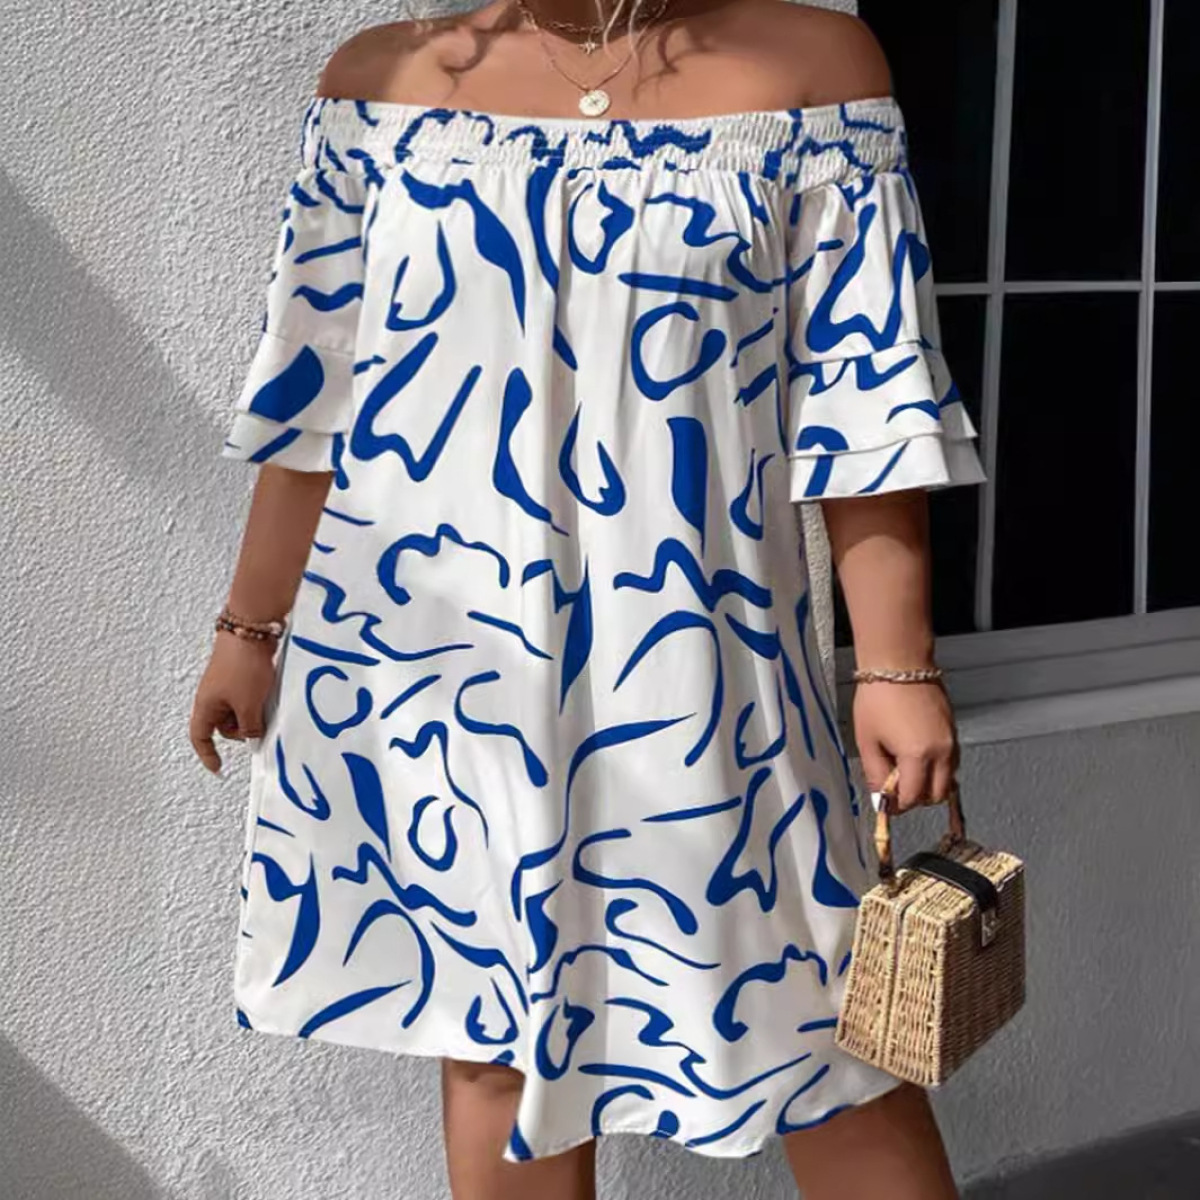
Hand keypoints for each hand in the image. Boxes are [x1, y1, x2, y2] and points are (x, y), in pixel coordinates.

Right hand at [189, 631, 277, 774]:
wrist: (251, 631)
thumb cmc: (242, 666)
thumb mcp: (248, 705)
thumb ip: (250, 727)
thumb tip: (253, 738)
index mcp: (205, 705)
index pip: (200, 737)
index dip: (207, 754)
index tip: (218, 767)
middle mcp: (211, 696)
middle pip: (224, 726)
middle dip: (241, 730)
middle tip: (258, 723)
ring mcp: (225, 684)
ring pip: (238, 711)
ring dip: (251, 714)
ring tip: (263, 701)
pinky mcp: (239, 675)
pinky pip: (247, 697)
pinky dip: (257, 701)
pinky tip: (268, 693)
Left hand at [853, 680, 958, 815]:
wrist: (898, 664)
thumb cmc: (879, 696)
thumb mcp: (867, 740)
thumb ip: (875, 773)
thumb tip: (881, 797)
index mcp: (917, 755)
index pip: (913, 798)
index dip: (897, 805)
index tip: (886, 803)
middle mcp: (941, 751)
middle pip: (935, 796)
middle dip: (915, 798)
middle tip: (895, 789)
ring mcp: (950, 740)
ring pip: (947, 780)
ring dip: (928, 784)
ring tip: (903, 769)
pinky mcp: (953, 730)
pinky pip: (951, 761)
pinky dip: (937, 768)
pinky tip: (916, 756)